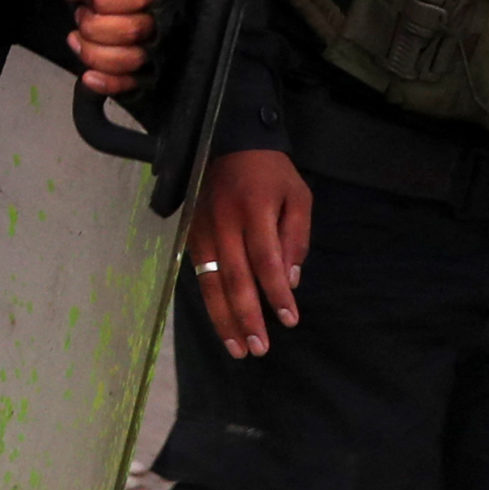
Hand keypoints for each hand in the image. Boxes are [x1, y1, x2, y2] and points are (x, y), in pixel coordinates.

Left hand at [55, 0, 159, 93]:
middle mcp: (162, 18)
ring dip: (96, 52)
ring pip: (131, 59)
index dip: (105, 0)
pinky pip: (131, 83)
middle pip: (131, 30)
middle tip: (81, 16)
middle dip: (95, 26)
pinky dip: (108, 83)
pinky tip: (88, 77)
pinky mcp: (145, 70)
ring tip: (78, 38)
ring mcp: (156, 46)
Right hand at [186, 148, 310, 357]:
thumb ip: (296, 237)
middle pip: (235, 277)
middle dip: (247, 317)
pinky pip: (199, 273)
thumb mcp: (298, 195)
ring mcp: (202, 228)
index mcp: (254, 209)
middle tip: (259, 348)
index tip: (289, 320)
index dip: (277, 293)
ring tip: (236, 348)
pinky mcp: (190, 232)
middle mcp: (224, 222)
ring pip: (211, 281)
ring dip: (223, 318)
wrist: (227, 140)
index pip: (266, 260)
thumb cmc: (270, 172)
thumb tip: (290, 281)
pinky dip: (209, 300)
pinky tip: (219, 321)